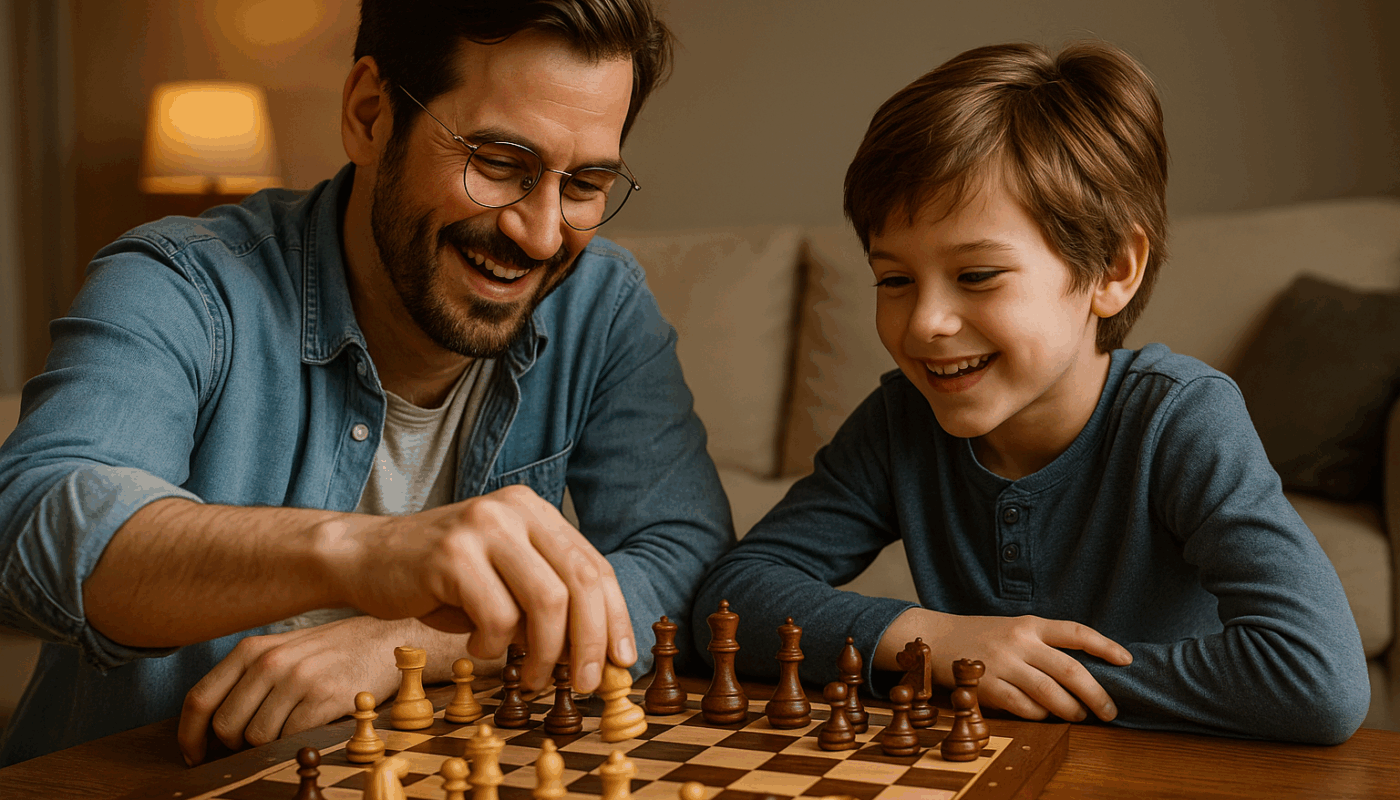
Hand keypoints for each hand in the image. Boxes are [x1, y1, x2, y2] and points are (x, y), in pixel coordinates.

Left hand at [178, 616, 415, 765]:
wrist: (386, 640)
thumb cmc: (332, 651)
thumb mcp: (282, 651)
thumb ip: (246, 678)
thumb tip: (212, 725)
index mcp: (252, 649)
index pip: (200, 699)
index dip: (190, 736)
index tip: (195, 755)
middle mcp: (271, 662)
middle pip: (226, 726)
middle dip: (237, 744)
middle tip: (258, 741)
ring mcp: (298, 680)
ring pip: (257, 738)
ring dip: (270, 745)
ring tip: (291, 728)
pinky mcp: (324, 698)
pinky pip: (290, 739)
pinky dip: (295, 742)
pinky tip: (310, 727)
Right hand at [320, 485, 635, 694]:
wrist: (364, 558)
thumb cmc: (439, 579)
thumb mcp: (502, 579)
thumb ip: (544, 601)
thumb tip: (595, 654)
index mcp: (534, 511)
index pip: (594, 567)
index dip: (615, 617)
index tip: (623, 659)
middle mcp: (514, 510)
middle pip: (580, 583)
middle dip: (591, 642)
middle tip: (585, 684)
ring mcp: (483, 528)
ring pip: (546, 603)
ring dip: (545, 654)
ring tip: (530, 679)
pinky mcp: (451, 555)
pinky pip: (497, 616)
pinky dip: (494, 646)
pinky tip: (477, 648)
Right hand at [876, 608, 1131, 721]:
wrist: (934, 638)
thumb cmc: (980, 636)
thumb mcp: (1013, 628)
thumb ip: (1043, 643)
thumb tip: (1084, 672)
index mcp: (1030, 624)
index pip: (1076, 632)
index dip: (1105, 646)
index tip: (1127, 661)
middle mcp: (1019, 641)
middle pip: (1070, 670)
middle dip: (1096, 694)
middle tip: (1110, 710)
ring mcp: (1002, 664)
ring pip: (1050, 693)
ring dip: (1071, 710)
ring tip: (1079, 716)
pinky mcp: (986, 685)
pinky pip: (1023, 708)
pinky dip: (1039, 716)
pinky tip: (1043, 716)